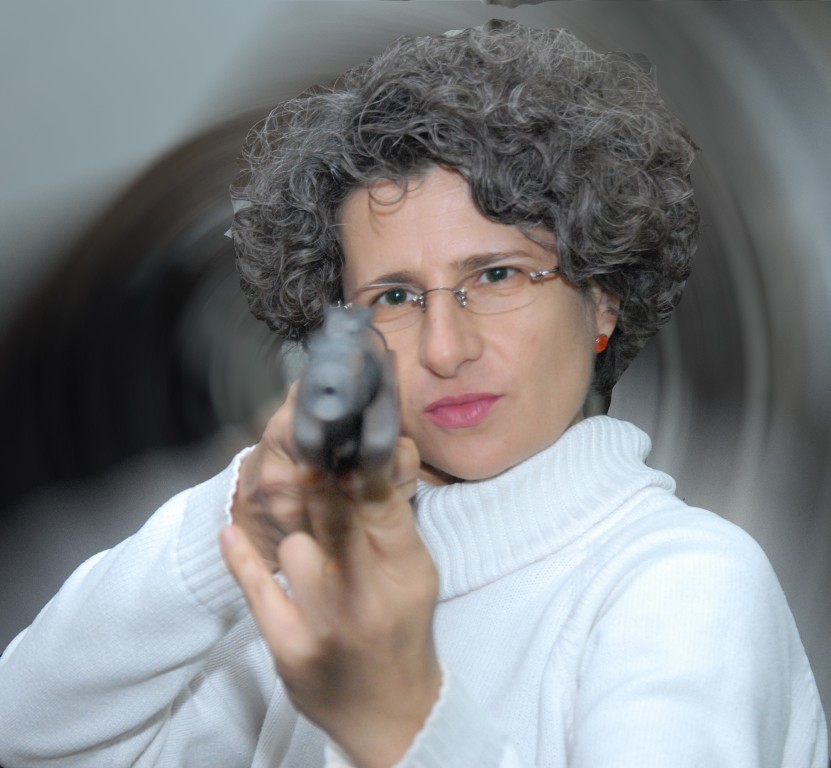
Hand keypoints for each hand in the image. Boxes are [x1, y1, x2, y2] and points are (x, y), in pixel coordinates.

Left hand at [223, 403, 438, 766]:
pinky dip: (241, 558)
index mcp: (407, 571)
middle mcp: (367, 595)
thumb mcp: (415, 572)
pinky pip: (257, 589)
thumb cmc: (402, 628)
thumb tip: (365, 454)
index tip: (335, 432)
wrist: (388, 711)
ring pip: (293, 544)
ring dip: (295, 532)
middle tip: (300, 442)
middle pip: (332, 514)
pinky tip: (231, 534)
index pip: (379, 501)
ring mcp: (325, 623)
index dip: (353, 461)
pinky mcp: (289, 649)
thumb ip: (391, 517)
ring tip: (303, 531)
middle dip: (315, 476)